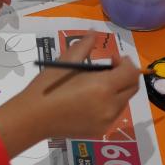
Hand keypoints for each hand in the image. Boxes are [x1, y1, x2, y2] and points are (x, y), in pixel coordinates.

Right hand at [12, 33, 140, 139]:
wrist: (32, 118)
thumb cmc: (47, 88)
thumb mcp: (64, 63)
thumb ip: (83, 46)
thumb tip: (94, 32)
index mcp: (103, 86)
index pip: (131, 73)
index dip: (125, 63)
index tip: (111, 59)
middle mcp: (110, 105)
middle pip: (132, 88)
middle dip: (124, 76)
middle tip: (107, 71)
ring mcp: (106, 121)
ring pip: (123, 102)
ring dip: (116, 91)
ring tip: (94, 88)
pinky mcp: (99, 131)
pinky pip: (112, 115)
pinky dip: (107, 105)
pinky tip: (88, 103)